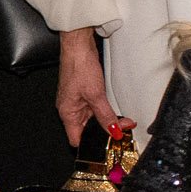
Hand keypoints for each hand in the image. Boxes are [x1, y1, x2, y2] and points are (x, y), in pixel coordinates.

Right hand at [56, 29, 116, 144]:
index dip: (91, 145)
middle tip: (122, 131)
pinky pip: (94, 108)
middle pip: (87, 130)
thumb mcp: (96, 95)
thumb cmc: (79, 67)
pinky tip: (115, 110)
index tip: (108, 144)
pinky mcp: (83, 93)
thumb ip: (105, 115)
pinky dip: (105, 110)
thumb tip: (114, 131)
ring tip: (122, 121)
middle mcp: (70, 109)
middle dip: (104, 131)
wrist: (78, 46)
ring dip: (107, 120)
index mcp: (67, 113)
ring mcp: (77, 101)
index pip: (76, 140)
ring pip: (92, 119)